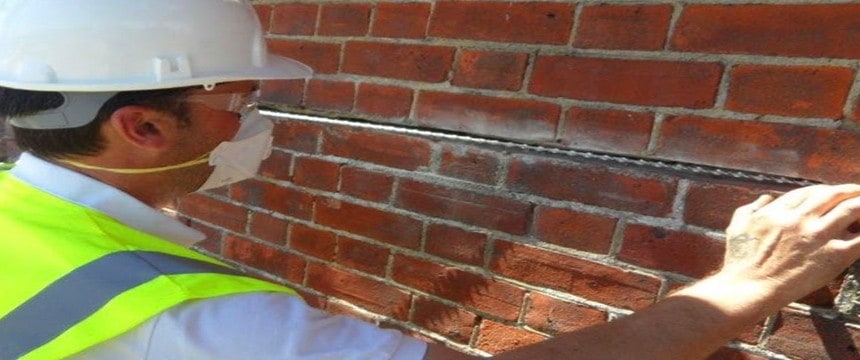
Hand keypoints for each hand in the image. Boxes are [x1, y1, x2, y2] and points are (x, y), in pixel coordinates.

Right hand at [720, 184, 859, 303]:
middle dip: (849, 190)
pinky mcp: (833, 255)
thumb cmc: (740, 261)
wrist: (749, 289)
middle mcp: (799, 219)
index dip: (822, 190)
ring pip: (851, 209)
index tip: (830, 194)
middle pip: (832, 195)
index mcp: (778, 211)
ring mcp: (817, 236)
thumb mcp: (737, 227)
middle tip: (857, 191)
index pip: (807, 192)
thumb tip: (765, 198)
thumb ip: (751, 208)